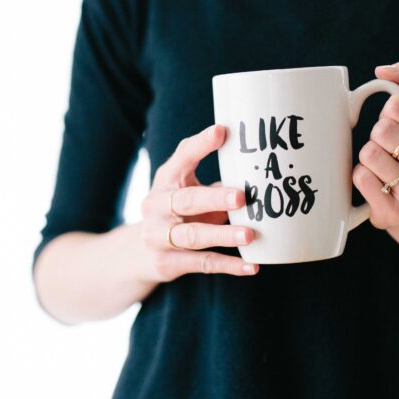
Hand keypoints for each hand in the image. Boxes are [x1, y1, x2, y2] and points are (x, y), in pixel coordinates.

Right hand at [139, 123, 258, 280]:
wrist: (140, 253)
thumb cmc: (178, 212)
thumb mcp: (187, 189)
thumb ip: (215, 181)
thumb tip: (259, 171)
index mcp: (166, 180)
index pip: (181, 158)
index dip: (200, 145)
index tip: (222, 132)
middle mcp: (156, 206)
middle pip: (186, 200)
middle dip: (214, 199)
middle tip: (241, 197)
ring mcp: (158, 236)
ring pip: (193, 236)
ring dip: (223, 235)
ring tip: (249, 235)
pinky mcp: (166, 263)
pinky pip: (202, 263)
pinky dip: (228, 266)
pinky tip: (252, 266)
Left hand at [353, 57, 398, 229]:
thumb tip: (383, 71)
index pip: (398, 107)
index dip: (388, 111)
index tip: (397, 122)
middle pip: (382, 131)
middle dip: (377, 134)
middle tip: (388, 146)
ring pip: (369, 155)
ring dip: (367, 155)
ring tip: (383, 164)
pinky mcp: (395, 214)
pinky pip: (360, 179)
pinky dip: (359, 175)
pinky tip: (375, 181)